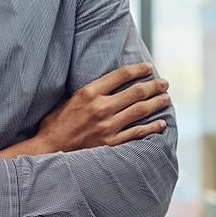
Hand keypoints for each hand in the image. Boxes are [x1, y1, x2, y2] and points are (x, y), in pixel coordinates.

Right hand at [0, 62, 169, 157]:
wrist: (49, 149)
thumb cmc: (55, 123)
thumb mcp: (67, 99)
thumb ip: (87, 92)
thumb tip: (105, 85)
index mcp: (89, 92)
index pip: (120, 75)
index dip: (138, 69)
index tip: (149, 67)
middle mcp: (101, 108)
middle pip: (135, 92)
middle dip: (154, 85)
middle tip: (164, 82)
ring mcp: (107, 126)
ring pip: (140, 111)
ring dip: (157, 103)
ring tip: (166, 98)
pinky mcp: (111, 143)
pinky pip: (137, 133)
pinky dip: (152, 127)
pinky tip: (160, 123)